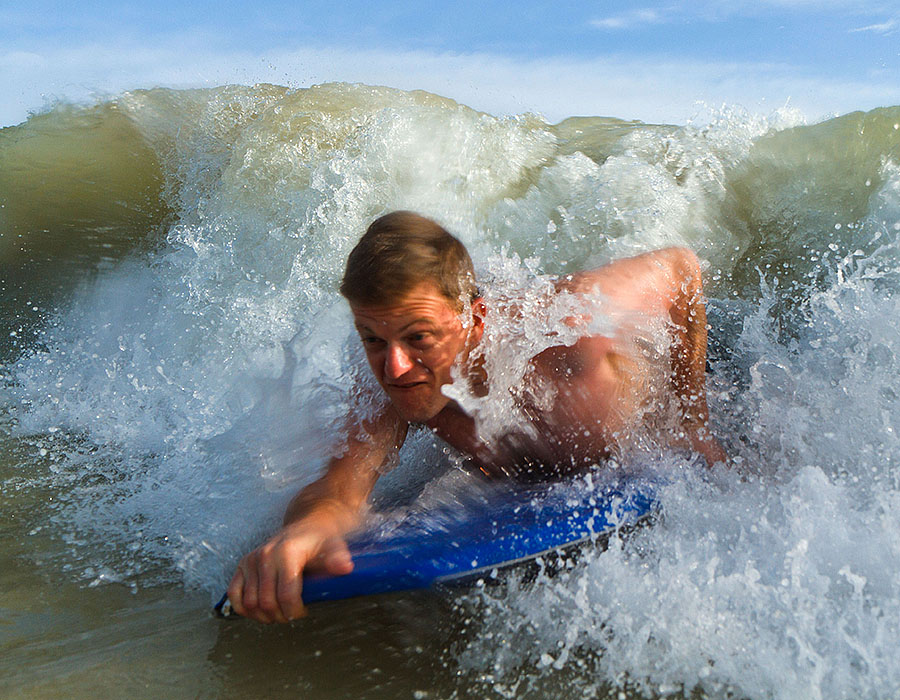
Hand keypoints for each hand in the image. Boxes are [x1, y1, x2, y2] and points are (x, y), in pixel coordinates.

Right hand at [226, 520, 353, 622]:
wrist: (307, 527)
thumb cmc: (321, 540)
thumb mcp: (334, 547)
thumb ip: (337, 558)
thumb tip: (345, 567)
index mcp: (287, 552)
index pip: (287, 595)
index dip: (295, 611)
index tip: (303, 611)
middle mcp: (265, 555)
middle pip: (267, 603)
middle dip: (281, 616)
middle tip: (292, 615)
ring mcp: (252, 559)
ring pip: (250, 603)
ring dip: (264, 616)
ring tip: (279, 613)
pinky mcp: (243, 564)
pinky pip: (234, 593)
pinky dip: (244, 608)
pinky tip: (259, 610)